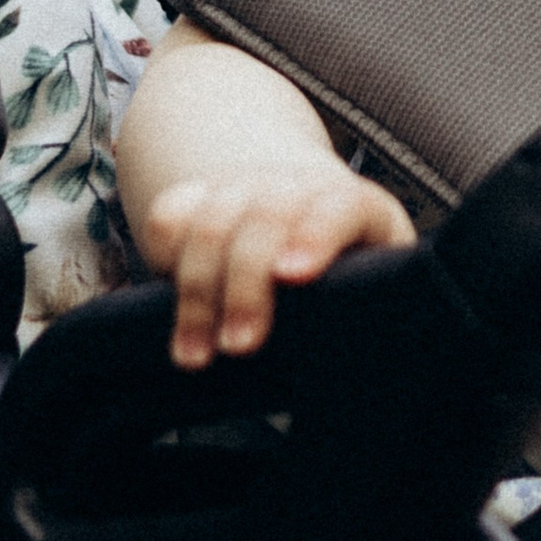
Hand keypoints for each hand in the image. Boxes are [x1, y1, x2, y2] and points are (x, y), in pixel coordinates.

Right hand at [143, 164, 416, 369]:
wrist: (303, 205)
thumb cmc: (348, 266)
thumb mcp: (377, 282)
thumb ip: (377, 306)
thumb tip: (369, 344)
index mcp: (353, 204)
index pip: (339, 207)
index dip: (316, 236)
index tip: (294, 276)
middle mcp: (296, 186)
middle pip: (265, 217)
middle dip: (247, 284)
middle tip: (240, 345)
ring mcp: (244, 186)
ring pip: (211, 222)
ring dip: (199, 293)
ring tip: (196, 354)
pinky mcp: (199, 195)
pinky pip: (169, 216)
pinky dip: (163, 258)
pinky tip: (169, 302)